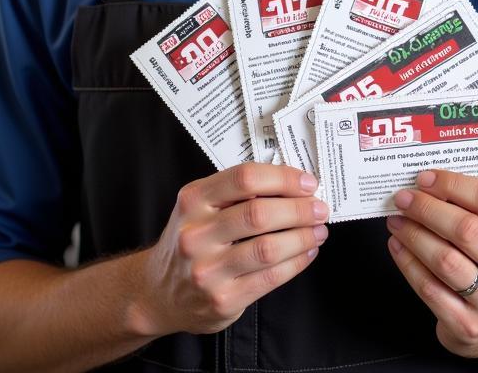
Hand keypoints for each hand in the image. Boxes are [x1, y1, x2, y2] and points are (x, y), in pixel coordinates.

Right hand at [136, 163, 327, 338]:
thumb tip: (291, 182)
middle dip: (299, 209)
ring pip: (268, 248)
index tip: (306, 182)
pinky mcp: (223, 299)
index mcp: (193, 200)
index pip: (244, 179)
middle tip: (319, 208)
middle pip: (259, 214)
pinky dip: (296, 262)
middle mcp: (196, 234)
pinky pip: (270, 277)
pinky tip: (307, 252)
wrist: (158, 293)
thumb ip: (235, 193)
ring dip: (302, 236)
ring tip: (318, 230)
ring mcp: (208, 270)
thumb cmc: (191, 241)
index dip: (282, 178)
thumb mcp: (199, 207)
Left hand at [386, 169, 477, 366]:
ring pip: (444, 259)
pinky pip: (429, 288)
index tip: (425, 179)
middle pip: (466, 229)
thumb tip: (429, 184)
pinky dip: (408, 262)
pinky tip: (398, 247)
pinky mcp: (468, 326)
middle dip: (427, 209)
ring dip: (413, 234)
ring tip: (397, 221)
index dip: (452, 184)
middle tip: (404, 199)